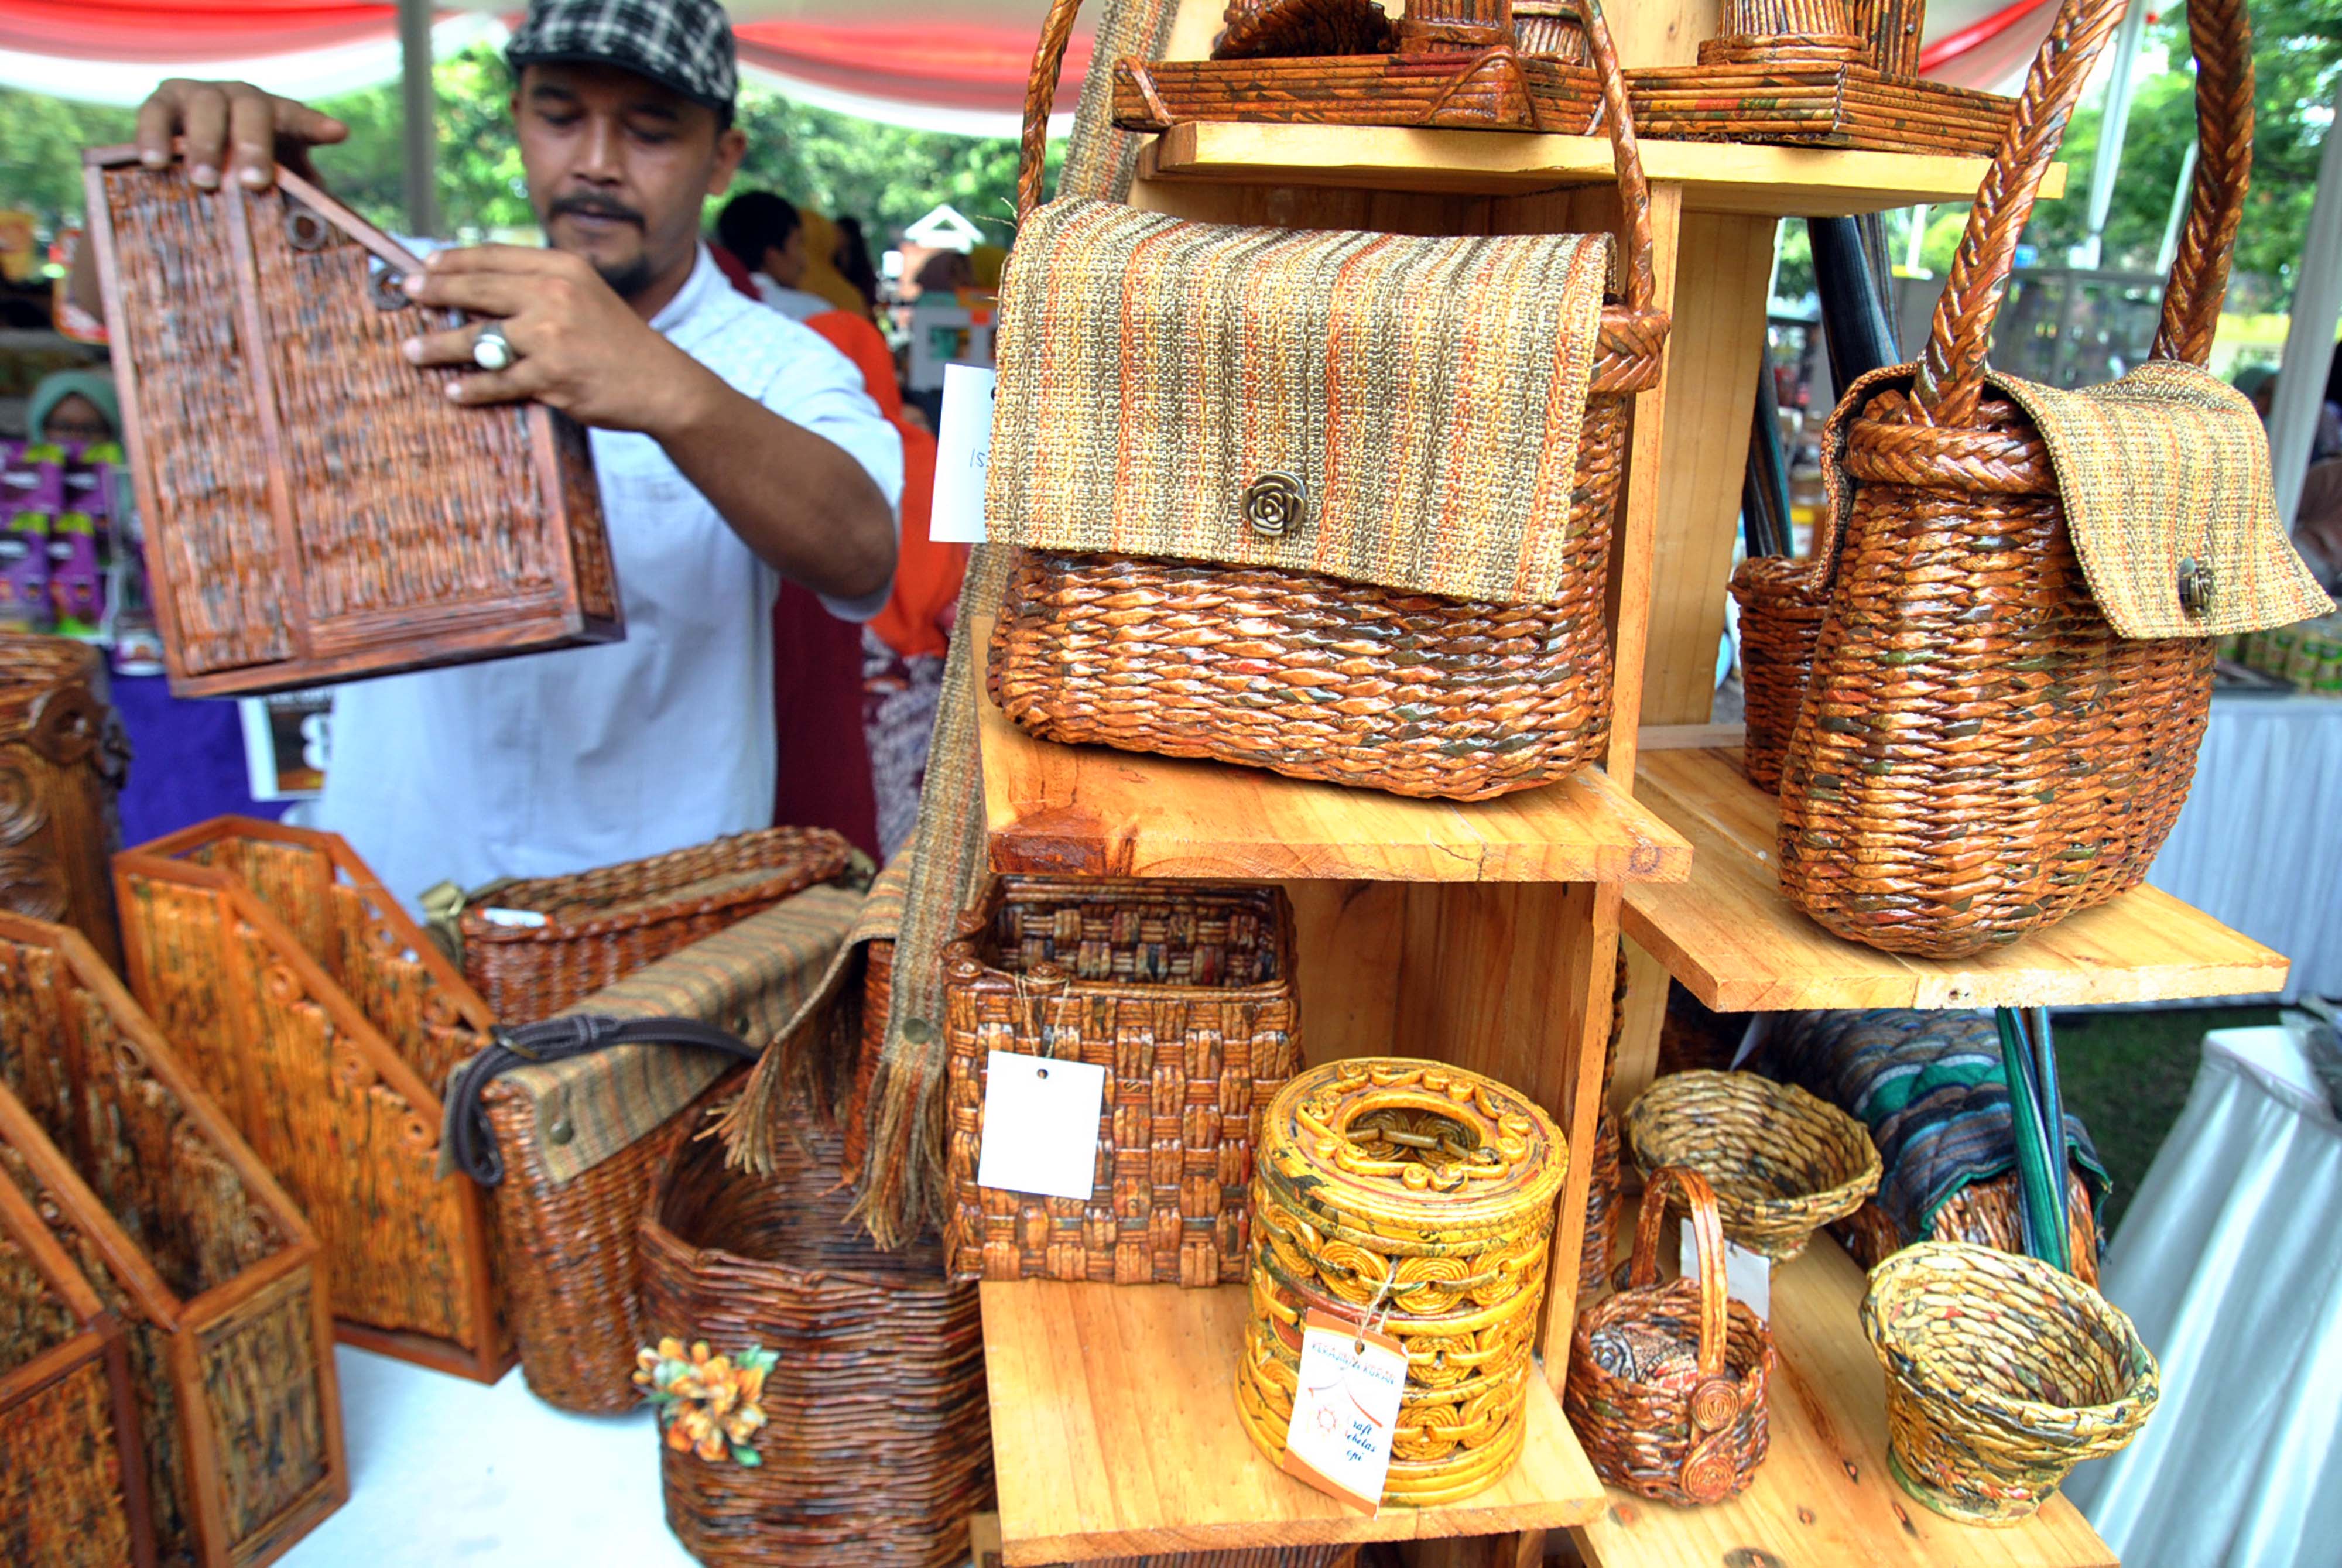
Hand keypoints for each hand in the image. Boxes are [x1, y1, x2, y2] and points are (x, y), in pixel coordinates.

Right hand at [134, 79, 346, 191]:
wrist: (191, 179)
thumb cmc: (249, 190)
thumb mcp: (282, 193)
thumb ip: (307, 201)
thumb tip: (342, 234)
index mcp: (277, 117)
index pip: (299, 118)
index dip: (314, 125)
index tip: (336, 134)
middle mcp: (240, 99)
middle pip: (251, 109)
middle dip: (253, 144)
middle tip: (253, 182)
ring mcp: (199, 96)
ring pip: (204, 108)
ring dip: (205, 143)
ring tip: (202, 180)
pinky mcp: (160, 104)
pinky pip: (154, 114)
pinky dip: (153, 136)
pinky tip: (154, 163)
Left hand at [398, 245, 714, 434]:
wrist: (660, 382)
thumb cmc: (616, 340)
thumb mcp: (584, 294)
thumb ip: (539, 283)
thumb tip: (480, 282)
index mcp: (561, 268)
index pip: (494, 257)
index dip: (453, 261)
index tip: (425, 266)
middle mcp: (554, 295)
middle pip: (478, 289)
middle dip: (435, 292)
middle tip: (408, 295)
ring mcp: (551, 337)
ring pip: (478, 340)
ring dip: (438, 346)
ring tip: (412, 352)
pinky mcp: (551, 377)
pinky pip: (498, 382)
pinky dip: (472, 388)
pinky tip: (453, 390)